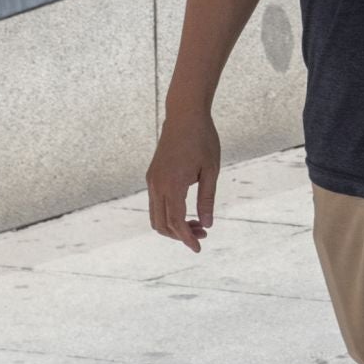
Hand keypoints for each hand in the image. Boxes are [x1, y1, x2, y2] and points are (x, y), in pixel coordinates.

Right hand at [146, 108, 219, 250]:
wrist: (184, 114)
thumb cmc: (203, 139)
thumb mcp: (211, 170)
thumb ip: (207, 199)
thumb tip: (207, 224)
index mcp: (172, 184)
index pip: (175, 222)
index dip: (186, 239)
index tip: (198, 249)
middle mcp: (157, 185)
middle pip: (161, 224)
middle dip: (180, 235)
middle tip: (203, 234)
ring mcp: (152, 180)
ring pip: (155, 216)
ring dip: (173, 226)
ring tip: (197, 224)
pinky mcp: (152, 175)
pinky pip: (155, 204)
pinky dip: (168, 214)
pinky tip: (187, 211)